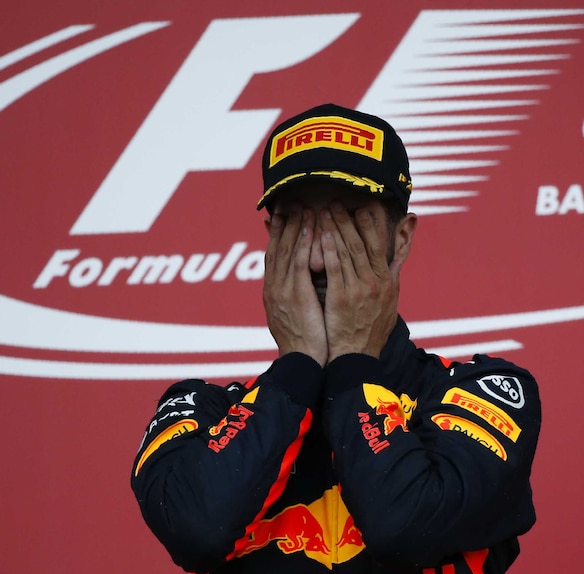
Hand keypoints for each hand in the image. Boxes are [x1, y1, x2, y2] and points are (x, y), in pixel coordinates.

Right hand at [263, 206, 327, 365]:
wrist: (302, 363)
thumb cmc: (304, 344)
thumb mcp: (294, 317)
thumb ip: (294, 297)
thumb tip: (299, 285)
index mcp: (273, 292)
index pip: (273, 255)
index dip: (277, 232)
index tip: (282, 213)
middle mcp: (273, 287)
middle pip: (277, 247)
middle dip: (283, 223)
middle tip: (289, 200)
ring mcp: (282, 290)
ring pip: (287, 250)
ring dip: (295, 226)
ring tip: (302, 206)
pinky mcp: (296, 295)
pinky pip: (299, 262)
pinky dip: (303, 242)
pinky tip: (311, 226)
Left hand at [320, 203, 400, 360]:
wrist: (357, 356)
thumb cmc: (371, 329)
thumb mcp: (390, 300)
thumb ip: (393, 274)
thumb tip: (399, 255)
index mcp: (387, 280)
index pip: (380, 244)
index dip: (370, 223)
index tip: (362, 205)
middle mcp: (376, 282)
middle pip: (361, 243)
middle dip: (348, 220)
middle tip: (336, 201)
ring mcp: (359, 289)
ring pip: (346, 251)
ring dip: (334, 229)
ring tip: (323, 211)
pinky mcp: (341, 298)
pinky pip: (334, 269)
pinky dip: (328, 250)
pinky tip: (319, 235)